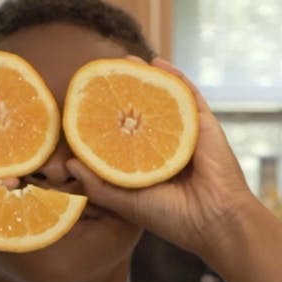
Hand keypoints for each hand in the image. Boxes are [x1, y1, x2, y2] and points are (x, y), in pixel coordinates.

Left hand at [67, 58, 253, 264]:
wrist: (213, 219)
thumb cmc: (170, 216)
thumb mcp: (125, 202)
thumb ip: (97, 184)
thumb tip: (69, 163)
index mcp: (149, 167)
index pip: (125, 138)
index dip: (108, 122)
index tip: (87, 105)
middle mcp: (166, 148)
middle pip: (143, 115)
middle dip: (126, 94)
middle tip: (105, 76)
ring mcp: (185, 134)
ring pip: (164, 100)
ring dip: (147, 79)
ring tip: (127, 61)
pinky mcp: (203, 125)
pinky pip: (189, 95)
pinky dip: (175, 77)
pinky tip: (158, 62)